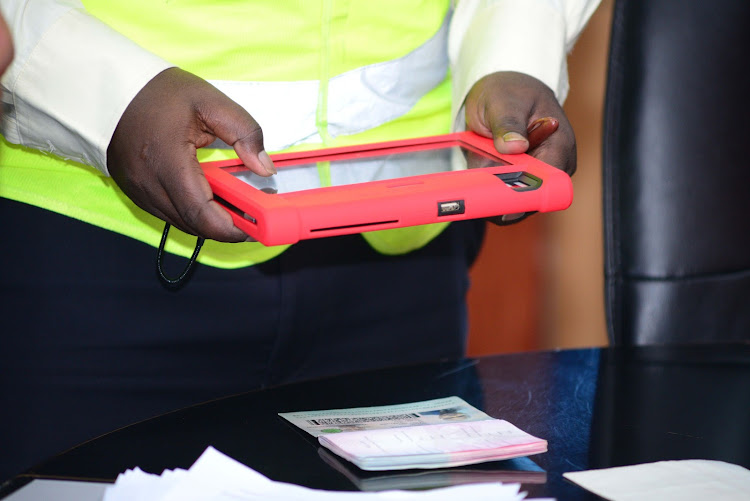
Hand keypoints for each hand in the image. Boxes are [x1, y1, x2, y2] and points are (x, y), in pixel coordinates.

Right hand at [107, 67, 275, 241]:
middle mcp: (148, 183)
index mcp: (167, 161)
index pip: (202, 214)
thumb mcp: (211, 102)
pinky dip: (190, 212)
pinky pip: (168, 213)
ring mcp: (138, 190)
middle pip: (194, 224)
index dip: (231, 228)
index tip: (254, 226)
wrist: (110, 88)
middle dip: (225, 226)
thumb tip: (266, 168)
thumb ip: (245, 133)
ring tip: (232, 203)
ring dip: (208, 220)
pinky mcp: (135, 192)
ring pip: (181, 222)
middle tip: (250, 215)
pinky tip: (207, 196)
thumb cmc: (159, 92)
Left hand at [464, 71, 575, 223]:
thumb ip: (508, 124)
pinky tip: (478, 171)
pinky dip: (486, 189)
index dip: (526, 194)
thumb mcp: (504, 101)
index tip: (500, 195)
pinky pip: (502, 197)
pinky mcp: (519, 182)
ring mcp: (537, 177)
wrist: (504, 92)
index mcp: (559, 146)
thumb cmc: (510, 92)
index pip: (550, 184)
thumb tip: (515, 146)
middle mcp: (553, 167)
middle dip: (501, 195)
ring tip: (477, 166)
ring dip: (490, 192)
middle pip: (530, 201)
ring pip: (513, 204)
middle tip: (476, 181)